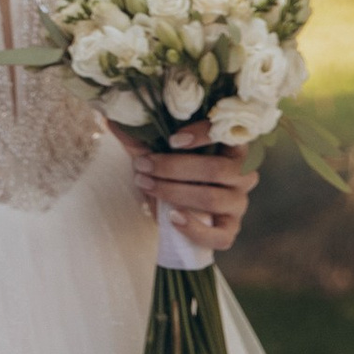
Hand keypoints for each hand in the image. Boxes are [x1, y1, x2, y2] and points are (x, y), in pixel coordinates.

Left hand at [119, 123, 256, 253]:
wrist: (173, 203)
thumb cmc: (170, 169)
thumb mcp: (155, 150)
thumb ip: (139, 136)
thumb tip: (110, 118)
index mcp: (231, 145)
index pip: (230, 133)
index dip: (204, 134)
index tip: (172, 139)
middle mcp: (243, 173)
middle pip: (217, 169)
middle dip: (174, 167)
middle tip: (143, 165)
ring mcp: (238, 203)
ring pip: (213, 199)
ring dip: (174, 192)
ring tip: (146, 185)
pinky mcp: (230, 229)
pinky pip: (220, 236)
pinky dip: (195, 228)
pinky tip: (172, 217)